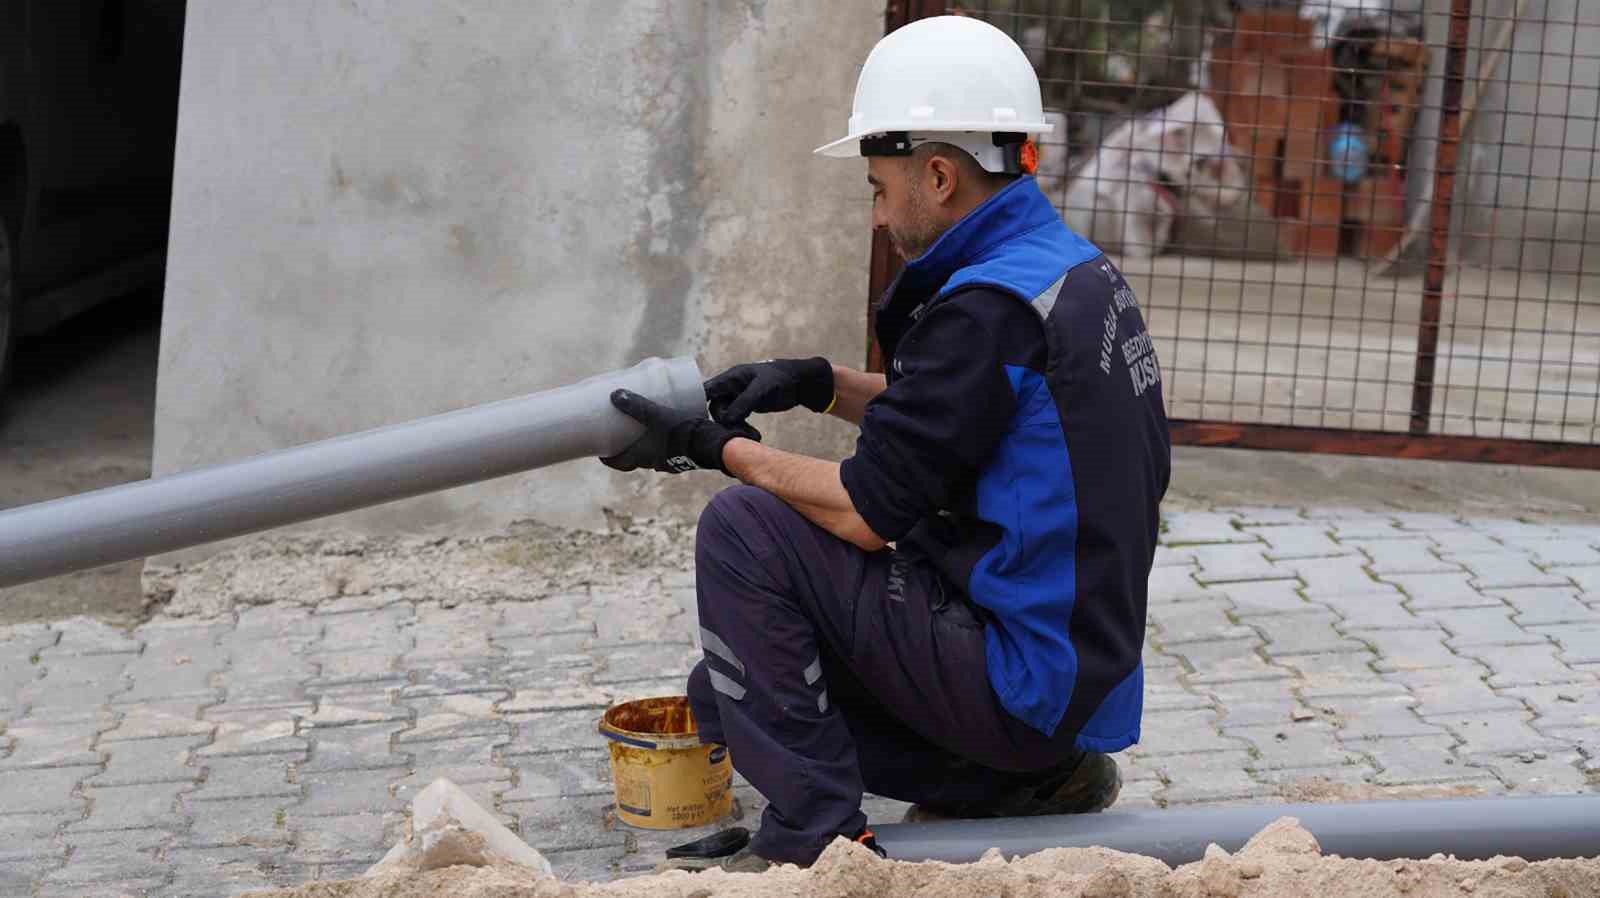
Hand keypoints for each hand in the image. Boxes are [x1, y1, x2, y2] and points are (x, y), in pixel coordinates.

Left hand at [601, 389, 759, 474]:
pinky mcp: (685, 455)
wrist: (716, 446)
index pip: (619, 463)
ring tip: (642, 428)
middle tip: (619, 434)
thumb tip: (614, 394)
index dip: (607, 457)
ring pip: (651, 454)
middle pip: (633, 459)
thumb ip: (638, 406)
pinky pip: (667, 450)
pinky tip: (667, 428)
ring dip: (644, 445)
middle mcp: (655, 462)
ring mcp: (671, 460)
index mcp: (645, 457)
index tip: (599, 451)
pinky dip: (662, 442)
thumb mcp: (658, 416)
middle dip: (625, 448)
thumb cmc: (683, 433)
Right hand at [704, 357, 833, 424]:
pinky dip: (742, 428)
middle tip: (742, 432)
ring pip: (726, 417)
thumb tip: (728, 418)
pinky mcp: (745, 407)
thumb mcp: (763, 389)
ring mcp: (738, 398)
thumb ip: (745, 402)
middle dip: (726, 422)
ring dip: (735, 428)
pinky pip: (736, 420)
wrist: (799, 382)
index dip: (698, 403)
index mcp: (731, 378)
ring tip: (753, 435)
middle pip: (716, 408)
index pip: (707, 390)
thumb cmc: (782, 378)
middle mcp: (731, 387)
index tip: (699, 421)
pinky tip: (754, 435)